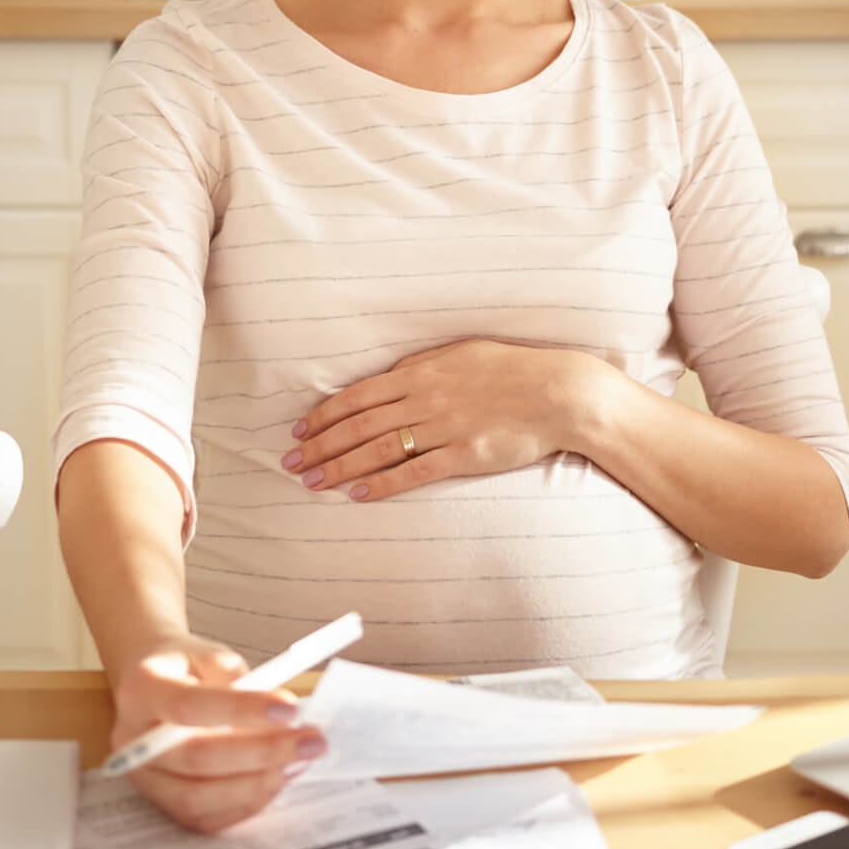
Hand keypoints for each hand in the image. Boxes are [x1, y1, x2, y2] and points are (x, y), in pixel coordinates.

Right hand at [110, 634, 325, 833]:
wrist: (156, 684)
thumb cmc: (190, 668)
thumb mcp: (213, 654)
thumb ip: (241, 681)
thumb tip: (283, 718)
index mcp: (142, 690)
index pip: (189, 706)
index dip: (241, 710)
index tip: (291, 708)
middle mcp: (133, 739)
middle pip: (197, 758)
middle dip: (262, 752)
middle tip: (312, 741)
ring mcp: (144, 777)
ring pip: (198, 797)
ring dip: (257, 783)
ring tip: (299, 761)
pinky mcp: (161, 801)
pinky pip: (204, 816)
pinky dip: (246, 803)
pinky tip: (277, 778)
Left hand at [281, 339, 609, 501]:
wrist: (557, 392)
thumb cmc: (511, 368)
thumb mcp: (461, 353)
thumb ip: (422, 367)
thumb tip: (388, 378)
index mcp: (422, 372)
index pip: (359, 395)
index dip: (324, 415)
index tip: (299, 432)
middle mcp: (426, 399)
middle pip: (359, 424)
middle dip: (320, 445)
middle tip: (291, 464)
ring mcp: (444, 428)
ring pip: (378, 449)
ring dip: (340, 467)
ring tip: (312, 482)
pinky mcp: (464, 454)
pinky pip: (415, 472)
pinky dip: (382, 484)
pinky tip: (358, 495)